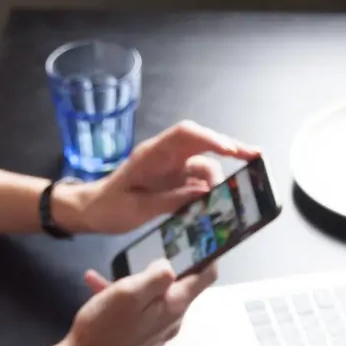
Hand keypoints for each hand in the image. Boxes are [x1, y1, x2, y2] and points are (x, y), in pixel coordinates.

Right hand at [53, 259, 218, 345]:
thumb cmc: (105, 327)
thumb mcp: (128, 293)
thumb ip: (155, 276)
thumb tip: (169, 264)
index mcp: (174, 307)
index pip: (206, 276)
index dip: (206, 254)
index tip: (198, 237)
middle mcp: (172, 320)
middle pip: (179, 285)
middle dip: (162, 268)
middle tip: (142, 253)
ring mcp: (157, 330)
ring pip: (153, 296)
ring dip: (134, 282)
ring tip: (105, 276)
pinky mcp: (140, 337)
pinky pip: (138, 309)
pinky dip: (122, 297)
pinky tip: (96, 287)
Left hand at [62, 121, 259, 234]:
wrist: (89, 210)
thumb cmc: (107, 208)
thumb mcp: (136, 209)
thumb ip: (170, 200)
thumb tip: (203, 192)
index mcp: (152, 155)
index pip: (186, 135)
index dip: (211, 139)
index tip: (233, 151)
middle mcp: (164, 155)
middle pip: (202, 142)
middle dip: (230, 147)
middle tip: (256, 159)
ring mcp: (169, 166)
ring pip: (203, 162)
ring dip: (218, 178)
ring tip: (230, 197)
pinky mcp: (171, 179)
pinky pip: (196, 178)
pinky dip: (209, 188)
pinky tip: (218, 202)